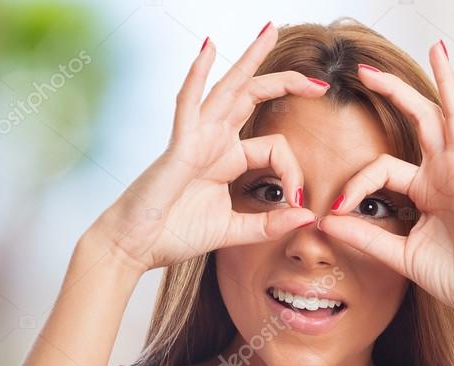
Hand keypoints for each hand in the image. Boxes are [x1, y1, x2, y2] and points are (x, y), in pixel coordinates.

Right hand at [91, 23, 322, 272]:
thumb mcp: (233, 231)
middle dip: (285, 82)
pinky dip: (197, 75)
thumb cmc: (174, 235)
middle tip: (317, 81)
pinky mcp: (178, 145)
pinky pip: (189, 104)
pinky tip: (209, 49)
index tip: (299, 201)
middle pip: (252, 97)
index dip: (294, 172)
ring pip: (228, 89)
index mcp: (227, 159)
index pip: (275, 148)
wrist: (136, 245)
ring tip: (269, 31)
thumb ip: (269, 225)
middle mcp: (213, 142)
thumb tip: (308, 216)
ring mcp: (195, 139)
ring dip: (249, 59)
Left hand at [316, 41, 453, 320]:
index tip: (335, 210)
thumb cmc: (452, 277)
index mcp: (426, 189)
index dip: (356, 185)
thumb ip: (365, 237)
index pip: (382, 168)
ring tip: (437, 48)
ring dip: (446, 82)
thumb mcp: (398, 254)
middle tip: (365, 69)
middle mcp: (446, 174)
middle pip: (420, 120)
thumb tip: (325, 222)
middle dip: (395, 92)